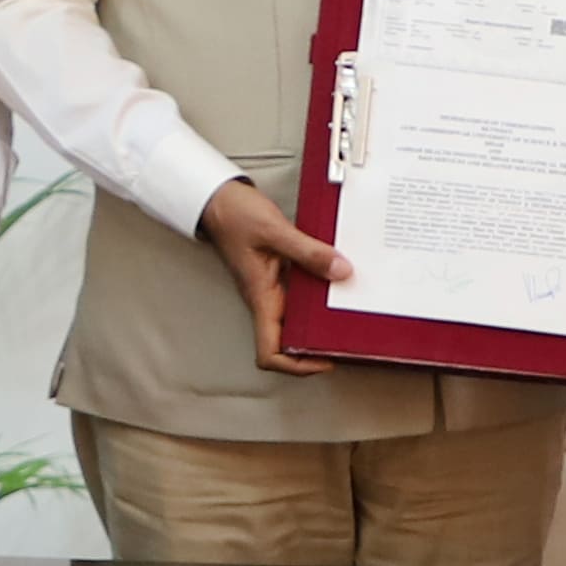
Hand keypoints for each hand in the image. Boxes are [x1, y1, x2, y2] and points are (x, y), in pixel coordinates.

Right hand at [197, 179, 346, 375]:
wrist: (218, 199)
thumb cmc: (234, 215)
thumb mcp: (275, 231)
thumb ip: (308, 252)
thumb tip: (341, 271)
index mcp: (260, 298)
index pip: (270, 353)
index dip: (297, 366)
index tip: (325, 359)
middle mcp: (265, 299)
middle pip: (287, 344)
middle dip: (316, 348)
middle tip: (346, 341)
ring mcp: (270, 289)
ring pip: (295, 320)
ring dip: (318, 323)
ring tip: (347, 315)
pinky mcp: (276, 275)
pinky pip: (299, 296)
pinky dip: (318, 296)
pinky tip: (335, 281)